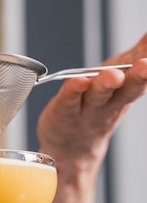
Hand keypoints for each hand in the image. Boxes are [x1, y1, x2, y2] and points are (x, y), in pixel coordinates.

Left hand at [37, 34, 146, 177]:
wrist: (71, 148)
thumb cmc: (97, 107)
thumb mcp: (121, 80)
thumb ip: (138, 55)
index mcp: (125, 90)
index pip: (141, 76)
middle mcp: (110, 101)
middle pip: (127, 88)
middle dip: (138, 76)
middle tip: (146, 64)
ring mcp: (87, 108)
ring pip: (99, 95)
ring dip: (106, 84)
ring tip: (114, 75)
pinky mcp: (64, 111)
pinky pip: (69, 100)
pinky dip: (74, 90)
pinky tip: (78, 81)